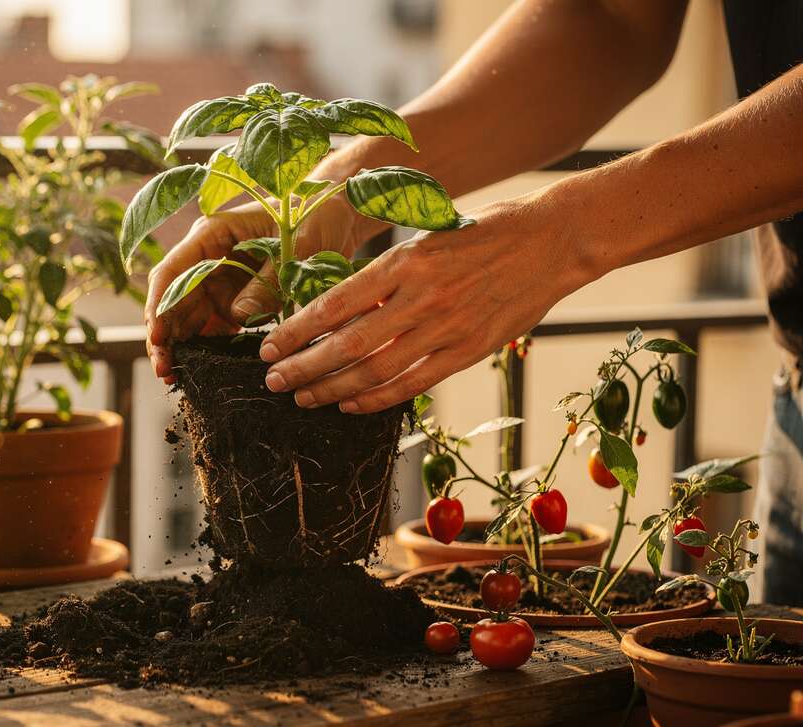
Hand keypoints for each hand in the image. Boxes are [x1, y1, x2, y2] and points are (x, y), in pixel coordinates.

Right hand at [146, 194, 373, 382]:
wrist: (335, 218)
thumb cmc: (314, 218)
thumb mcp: (296, 249)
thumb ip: (268, 282)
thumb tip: (239, 317)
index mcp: (211, 236)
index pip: (172, 272)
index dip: (160, 305)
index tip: (158, 336)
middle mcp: (207, 260)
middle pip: (173, 300)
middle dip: (164, 335)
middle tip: (164, 370)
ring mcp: (219, 281)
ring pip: (188, 318)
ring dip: (180, 346)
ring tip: (175, 377)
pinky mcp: (234, 300)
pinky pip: (213, 327)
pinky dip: (205, 348)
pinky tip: (201, 370)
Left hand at [258, 196, 593, 412]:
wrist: (554, 239)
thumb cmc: (485, 230)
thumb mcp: (426, 236)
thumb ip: (386, 276)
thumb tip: (338, 309)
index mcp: (405, 260)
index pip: (334, 304)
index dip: (296, 331)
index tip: (270, 347)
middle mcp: (422, 296)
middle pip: (347, 344)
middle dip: (303, 367)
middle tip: (273, 380)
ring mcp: (448, 327)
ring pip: (375, 371)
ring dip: (331, 388)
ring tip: (302, 396)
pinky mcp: (470, 350)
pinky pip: (414, 384)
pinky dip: (376, 399)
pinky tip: (349, 404)